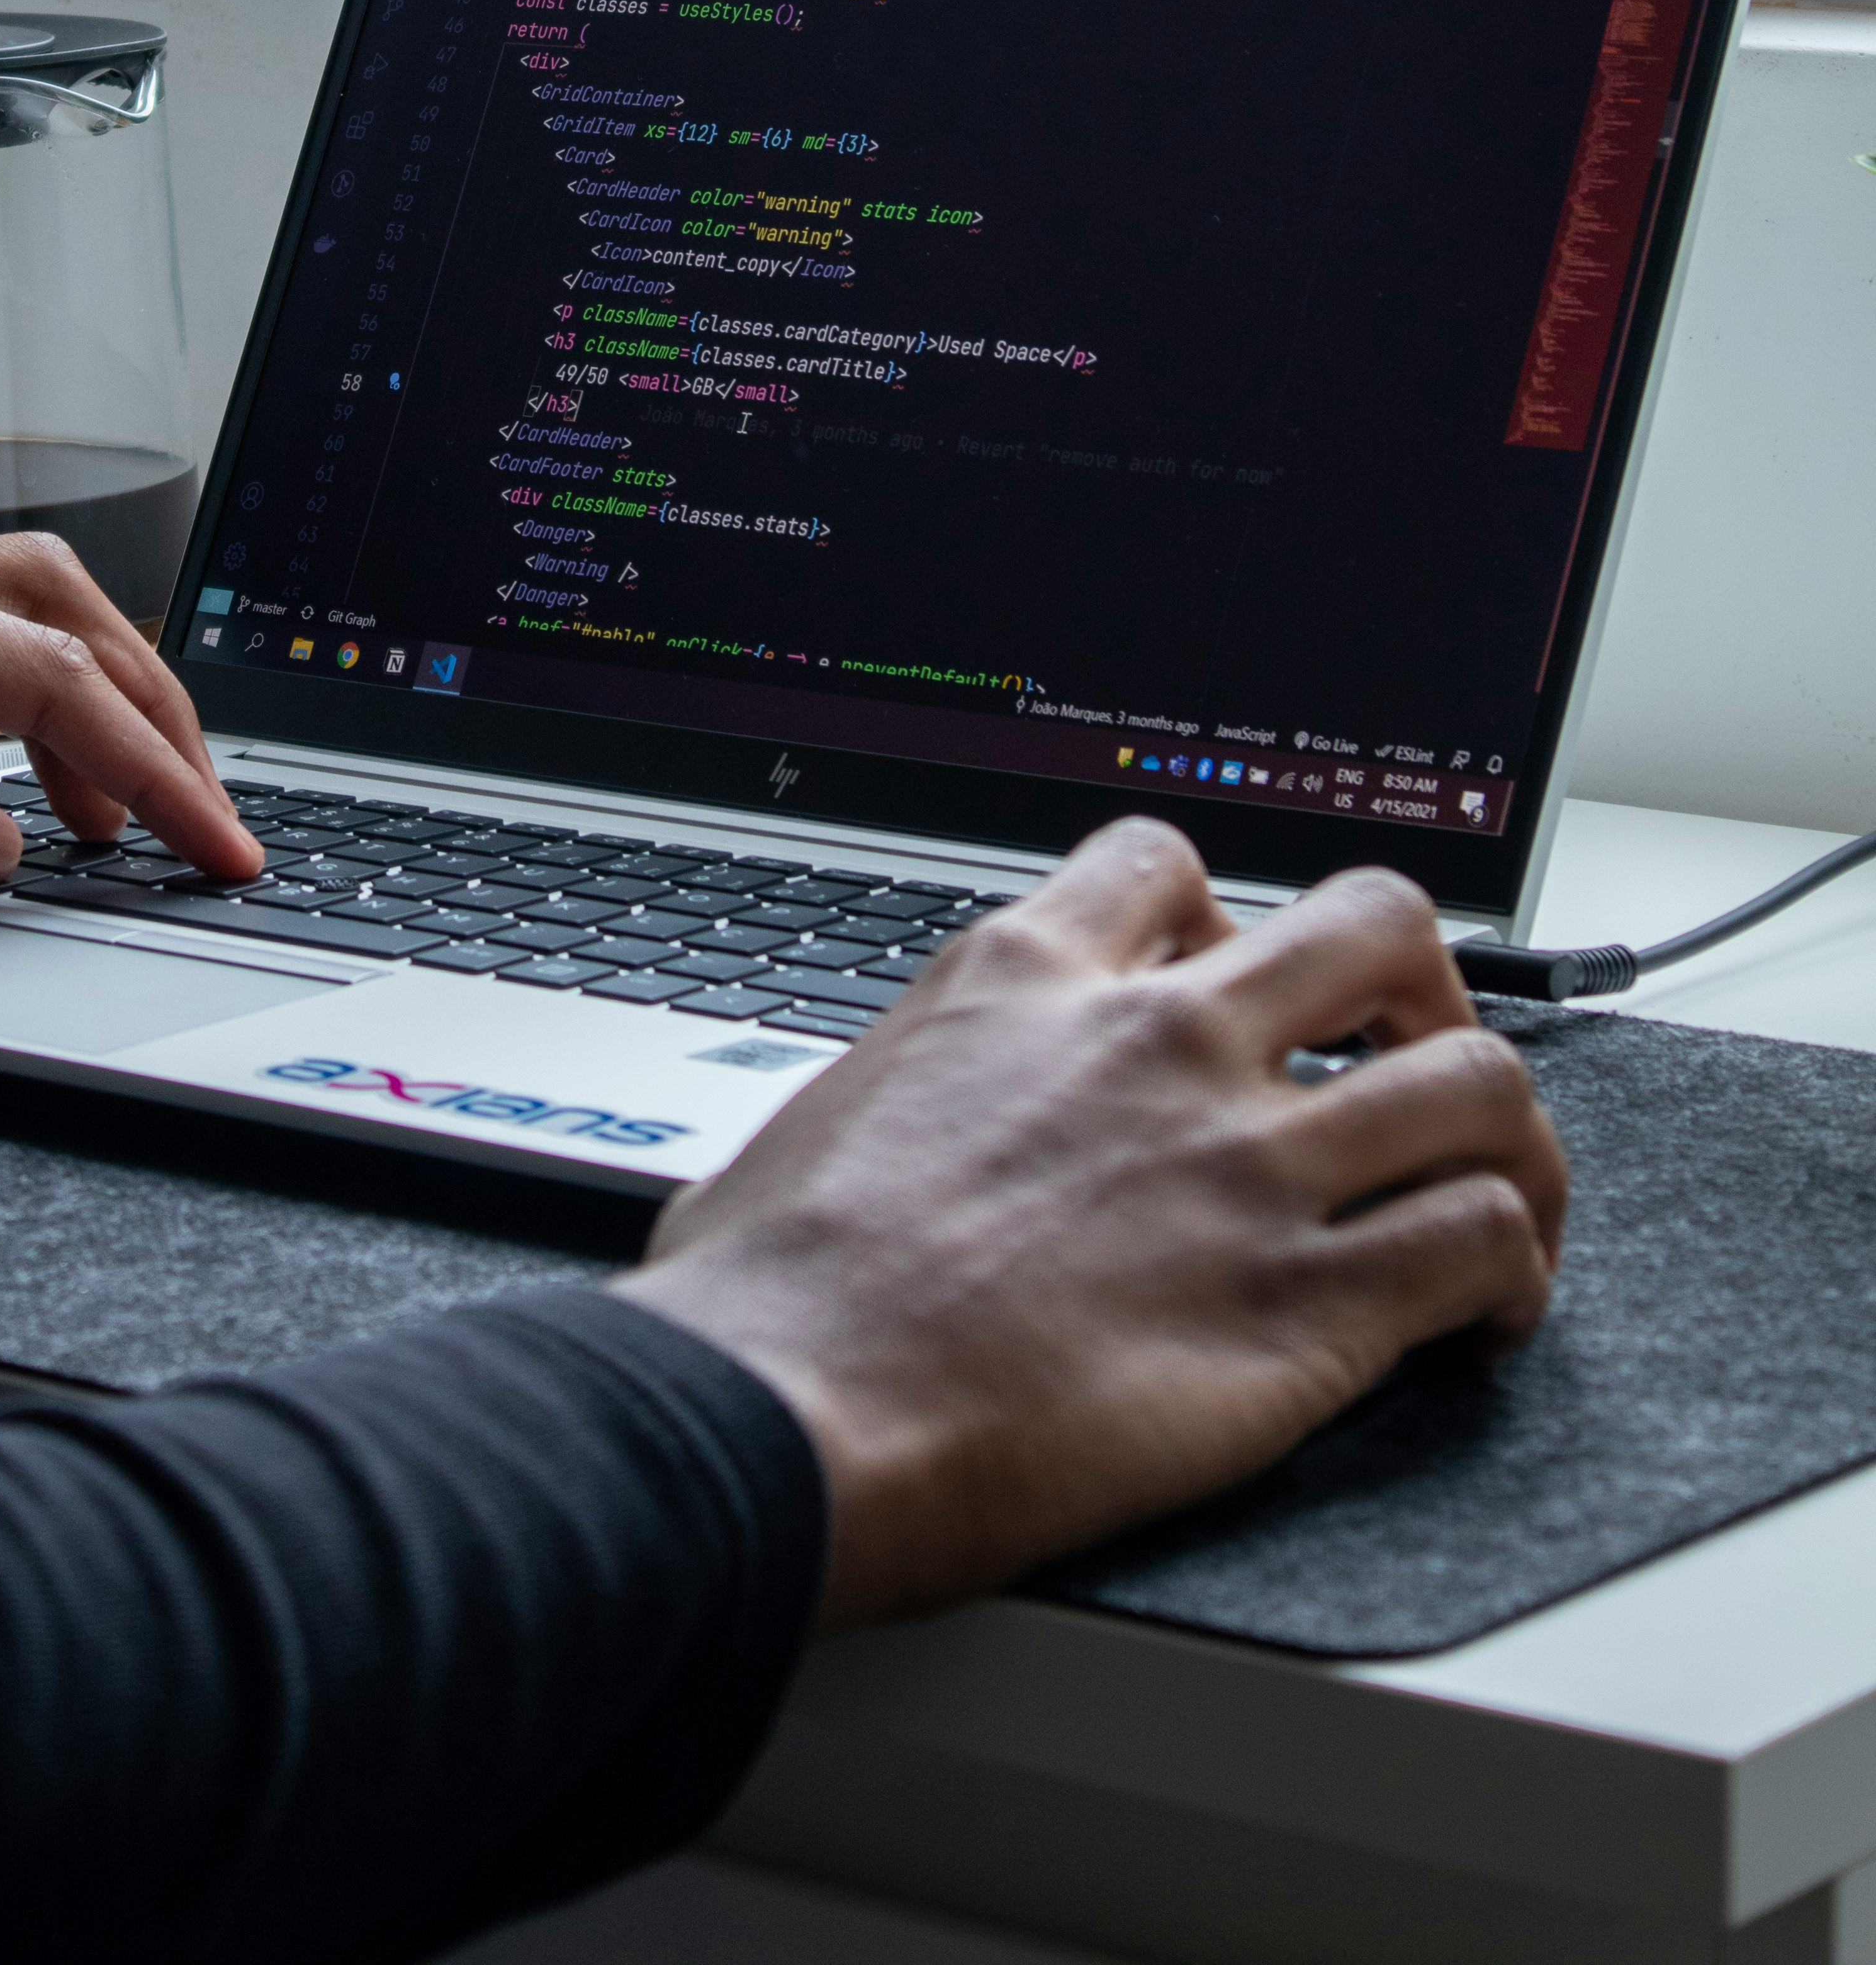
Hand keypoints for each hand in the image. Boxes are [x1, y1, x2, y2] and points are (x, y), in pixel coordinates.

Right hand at [619, 820, 1564, 1628]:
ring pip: (1478, 1078)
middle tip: (1399, 1062)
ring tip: (1493, 1200)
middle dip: (1417, 987)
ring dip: (1505, 1140)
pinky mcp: (1307, 1307)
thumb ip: (899, 1090)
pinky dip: (1511, 1275)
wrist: (785, 1412)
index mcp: (1022, 981)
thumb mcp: (814, 1117)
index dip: (1220, 917)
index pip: (1168, 861)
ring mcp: (1245, 1168)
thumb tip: (874, 1134)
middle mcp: (1156, 1043)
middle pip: (1377, 922)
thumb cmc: (762, 1297)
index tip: (1226, 986)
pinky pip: (1482, 1240)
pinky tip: (1482, 1319)